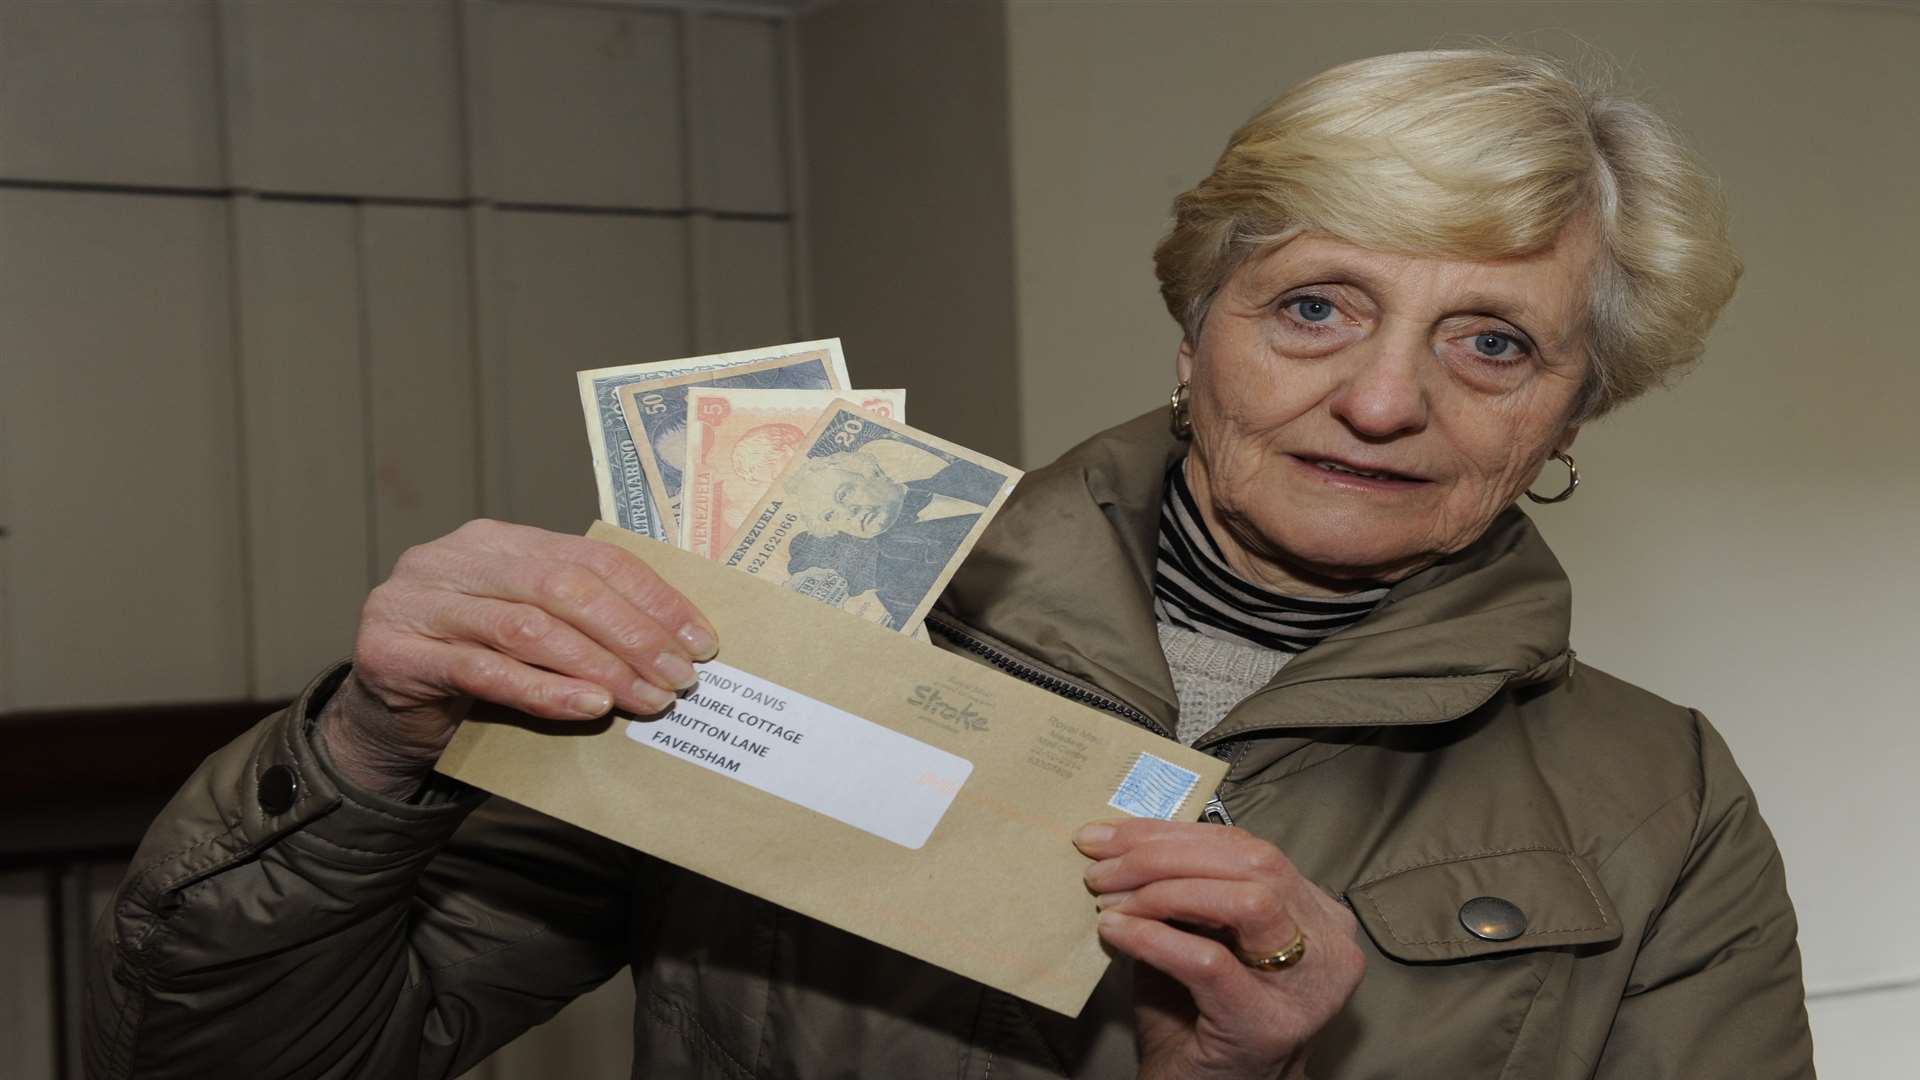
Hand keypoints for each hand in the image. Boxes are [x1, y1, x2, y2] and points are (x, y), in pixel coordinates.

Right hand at [318, 519, 716, 798]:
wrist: (384, 722)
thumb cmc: (473, 675)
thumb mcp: (532, 637)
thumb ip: (582, 625)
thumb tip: (679, 646)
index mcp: (498, 540)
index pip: (592, 558)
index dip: (654, 597)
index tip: (701, 641)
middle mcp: (454, 557)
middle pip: (563, 586)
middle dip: (633, 634)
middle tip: (681, 678)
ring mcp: (417, 600)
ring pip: (527, 627)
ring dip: (599, 666)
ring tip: (647, 698)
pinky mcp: (391, 651)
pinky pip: (482, 671)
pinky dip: (543, 691)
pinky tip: (588, 708)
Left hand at [1074, 819, 1364, 1079]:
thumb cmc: (1193, 1014)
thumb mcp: (1189, 934)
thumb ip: (1177, 886)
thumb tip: (1117, 837)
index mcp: (1312, 910)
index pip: (1246, 846)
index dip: (1172, 834)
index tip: (1107, 836)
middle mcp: (1327, 942)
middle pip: (1252, 862)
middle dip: (1164, 854)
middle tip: (1100, 867)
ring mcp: (1307, 987)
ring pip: (1247, 900)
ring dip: (1164, 891)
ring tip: (1109, 899)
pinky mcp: (1270, 1026)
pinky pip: (1210, 962)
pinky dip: (1155, 938)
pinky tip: (1116, 931)